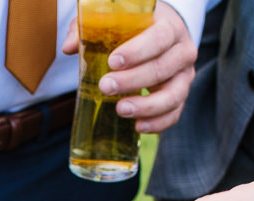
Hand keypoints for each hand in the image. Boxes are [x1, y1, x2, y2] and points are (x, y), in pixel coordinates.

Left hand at [61, 1, 197, 132]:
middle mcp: (182, 51)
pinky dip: (158, 123)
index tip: (113, 62)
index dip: (137, 51)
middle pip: (163, 68)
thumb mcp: (115, 20)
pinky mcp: (180, 96)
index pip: (159, 38)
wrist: (161, 34)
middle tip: (105, 86)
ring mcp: (184, 76)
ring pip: (173, 95)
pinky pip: (174, 113)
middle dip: (133, 80)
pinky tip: (138, 126)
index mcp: (169, 26)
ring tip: (121, 109)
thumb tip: (69, 47)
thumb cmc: (135, 28)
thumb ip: (90, 28)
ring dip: (147, 106)